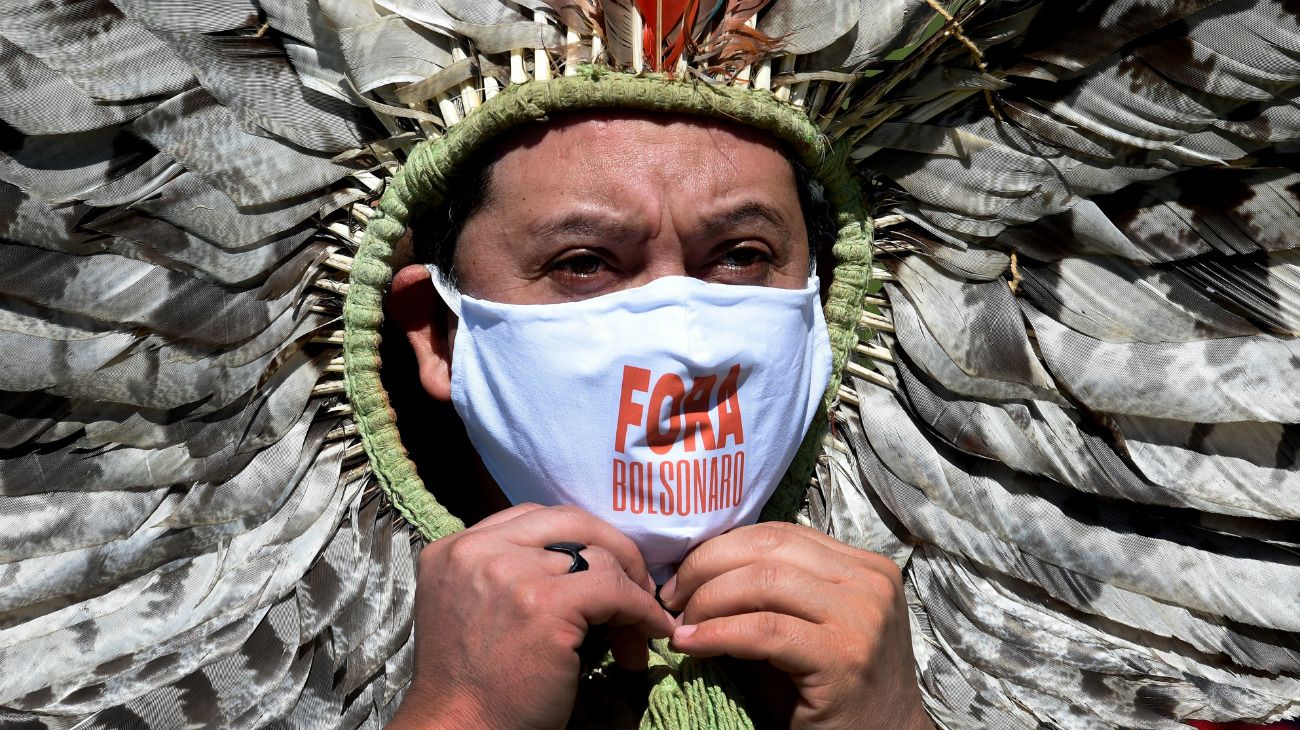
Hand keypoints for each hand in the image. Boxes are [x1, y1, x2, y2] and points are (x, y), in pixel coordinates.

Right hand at [388, 504, 674, 729]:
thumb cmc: (474, 684)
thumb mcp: (473, 605)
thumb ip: (509, 572)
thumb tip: (583, 561)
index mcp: (456, 548)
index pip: (534, 517)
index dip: (579, 541)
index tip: (602, 571)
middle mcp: (478, 550)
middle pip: (570, 521)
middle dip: (614, 550)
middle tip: (637, 586)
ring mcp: (511, 573)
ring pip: (598, 555)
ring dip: (631, 589)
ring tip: (640, 626)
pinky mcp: (545, 605)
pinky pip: (614, 590)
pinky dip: (642, 610)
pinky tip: (651, 631)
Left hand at [661, 522, 932, 729]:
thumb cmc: (832, 690)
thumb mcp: (808, 626)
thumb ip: (773, 592)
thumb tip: (696, 568)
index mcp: (864, 567)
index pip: (780, 534)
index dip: (722, 548)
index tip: (684, 576)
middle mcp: (870, 583)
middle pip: (769, 548)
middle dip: (706, 567)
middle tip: (672, 598)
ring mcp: (861, 618)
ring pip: (763, 582)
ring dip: (707, 600)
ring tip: (681, 624)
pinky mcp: (843, 658)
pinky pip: (764, 630)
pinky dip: (718, 633)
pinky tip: (692, 645)